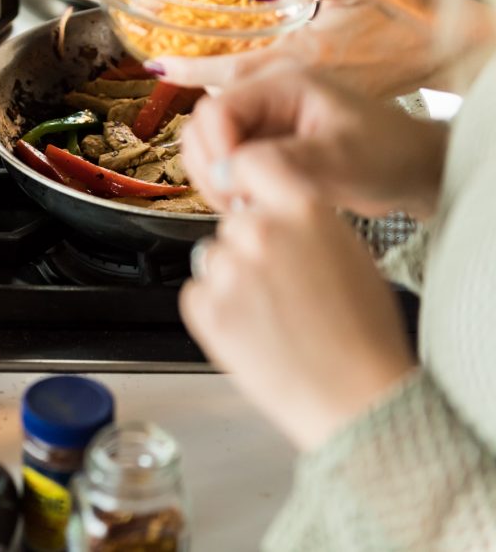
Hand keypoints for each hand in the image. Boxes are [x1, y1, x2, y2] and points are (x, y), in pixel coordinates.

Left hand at [146, 0, 495, 98]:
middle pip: (227, 99)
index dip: (189, 71)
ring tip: (182, 74)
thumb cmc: (409, 18)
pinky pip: (266, 112)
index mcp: (304, 58)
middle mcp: (299, 89)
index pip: (231, 72)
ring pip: (245, 108)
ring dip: (211, 96)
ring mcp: (305, 106)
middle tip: (159, 73)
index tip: (155, 67)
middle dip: (190, 86)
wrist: (443, 55)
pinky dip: (240, 101)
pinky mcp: (312, 111)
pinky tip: (226, 88)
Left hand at [179, 154, 415, 450]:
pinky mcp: (205, 308)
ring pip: (213, 259)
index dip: (245, 182)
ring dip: (230, 280)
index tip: (243, 193)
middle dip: (248, 248)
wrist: (356, 396)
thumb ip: (302, 224)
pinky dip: (215, 312)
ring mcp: (229, 270)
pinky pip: (198, 295)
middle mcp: (261, 231)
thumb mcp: (347, 252)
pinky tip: (252, 331)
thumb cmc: (362, 333)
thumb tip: (270, 214)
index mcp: (303, 209)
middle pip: (234, 223)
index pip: (252, 164)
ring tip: (271, 315)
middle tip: (280, 287)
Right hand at [181, 72, 448, 218]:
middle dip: (210, 169)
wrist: (413, 172)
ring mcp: (260, 126)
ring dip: (215, 182)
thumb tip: (224, 173)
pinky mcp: (261, 151)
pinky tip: (251, 207)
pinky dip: (227, 191)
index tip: (234, 188)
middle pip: (201, 128)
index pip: (215, 110)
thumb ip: (279, 162)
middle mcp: (263, 100)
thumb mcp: (339, 159)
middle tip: (237, 203)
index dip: (214, 149)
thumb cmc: (389, 156)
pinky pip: (224, 169)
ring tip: (245, 208)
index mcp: (281, 84)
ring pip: (207, 151)